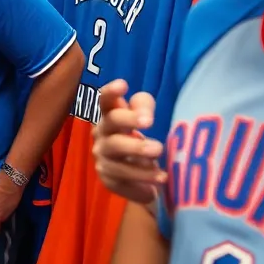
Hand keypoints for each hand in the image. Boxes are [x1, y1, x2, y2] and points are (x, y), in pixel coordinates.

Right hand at [92, 79, 165, 204]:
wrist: (137, 178)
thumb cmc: (139, 140)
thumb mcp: (144, 119)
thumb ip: (144, 108)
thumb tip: (145, 114)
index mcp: (109, 116)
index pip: (104, 100)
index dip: (111, 92)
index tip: (123, 84)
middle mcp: (102, 134)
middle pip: (111, 123)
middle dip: (129, 121)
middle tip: (150, 123)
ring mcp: (103, 157)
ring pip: (116, 152)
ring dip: (137, 151)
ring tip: (159, 152)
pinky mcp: (108, 179)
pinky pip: (123, 178)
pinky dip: (143, 177)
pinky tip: (161, 177)